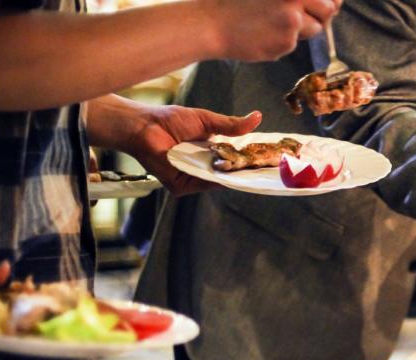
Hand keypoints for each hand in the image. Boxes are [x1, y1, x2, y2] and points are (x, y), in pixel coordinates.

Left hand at [125, 105, 262, 194]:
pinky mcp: (182, 186)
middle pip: (229, 173)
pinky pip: (204, 185)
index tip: (269, 158)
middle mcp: (202, 168)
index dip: (250, 159)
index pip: (234, 159)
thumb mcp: (207, 120)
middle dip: (247, 170)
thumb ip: (231, 124)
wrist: (143, 127)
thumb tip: (258, 117)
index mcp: (209, 152)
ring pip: (219, 181)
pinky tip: (231, 174)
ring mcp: (192, 178)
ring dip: (235, 176)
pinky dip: (217, 180)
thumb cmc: (170, 120)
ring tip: (256, 170)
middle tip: (271, 167)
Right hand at [201, 0, 340, 61]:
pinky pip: (296, 43)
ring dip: (302, 29)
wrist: (211, 24)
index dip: (330, 0)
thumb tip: (333, 2)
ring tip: (273, 23)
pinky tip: (263, 34)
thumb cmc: (236, 2)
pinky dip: (284, 41)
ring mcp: (292, 20)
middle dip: (320, 14)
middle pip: (328, 9)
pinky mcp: (286, 41)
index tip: (328, 4)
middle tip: (297, 15)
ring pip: (315, 29)